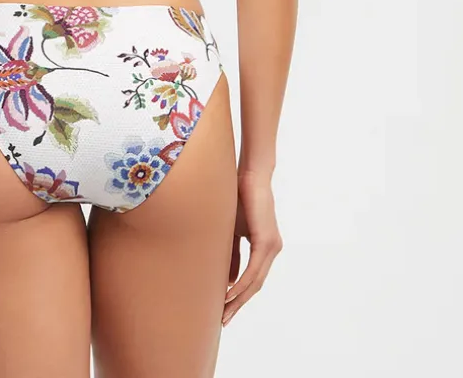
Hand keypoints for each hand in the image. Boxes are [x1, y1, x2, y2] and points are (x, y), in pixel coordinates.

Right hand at [222, 171, 282, 325]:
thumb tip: (228, 280)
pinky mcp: (267, 241)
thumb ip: (232, 254)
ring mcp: (272, 246)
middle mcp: (273, 249)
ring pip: (255, 281)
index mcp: (266, 247)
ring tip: (223, 311)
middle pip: (255, 285)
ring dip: (238, 298)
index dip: (240, 296)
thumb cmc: (239, 197)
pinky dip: (241, 283)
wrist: (250, 175)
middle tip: (223, 319)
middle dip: (238, 304)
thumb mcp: (233, 230)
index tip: (225, 309)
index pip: (253, 278)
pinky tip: (230, 293)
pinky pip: (254, 270)